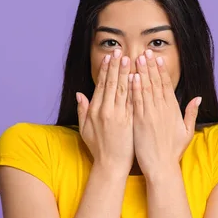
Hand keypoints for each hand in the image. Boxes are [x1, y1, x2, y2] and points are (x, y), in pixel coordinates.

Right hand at [77, 49, 133, 173]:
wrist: (110, 165)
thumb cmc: (99, 148)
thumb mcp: (85, 130)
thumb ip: (82, 110)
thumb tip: (80, 94)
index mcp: (95, 111)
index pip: (101, 85)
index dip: (106, 70)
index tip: (110, 57)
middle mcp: (105, 111)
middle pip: (112, 83)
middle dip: (116, 66)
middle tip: (121, 51)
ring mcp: (117, 116)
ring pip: (122, 89)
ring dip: (126, 72)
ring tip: (130, 58)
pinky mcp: (128, 121)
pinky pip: (132, 101)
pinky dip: (134, 88)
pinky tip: (137, 77)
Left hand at [132, 49, 200, 177]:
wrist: (161, 167)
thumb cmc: (172, 152)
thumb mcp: (187, 132)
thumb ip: (191, 113)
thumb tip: (198, 98)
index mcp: (173, 110)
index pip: (166, 86)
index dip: (162, 71)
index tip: (158, 58)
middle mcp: (162, 110)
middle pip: (155, 83)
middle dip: (150, 66)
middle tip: (146, 51)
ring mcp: (150, 115)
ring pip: (146, 89)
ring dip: (142, 72)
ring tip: (138, 58)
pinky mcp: (140, 122)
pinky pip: (137, 102)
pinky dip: (135, 89)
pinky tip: (132, 77)